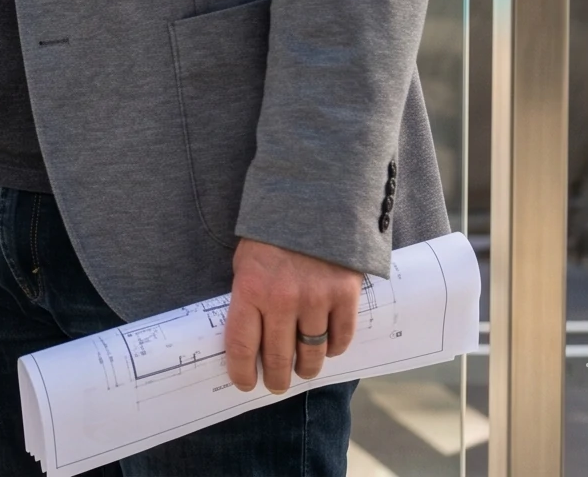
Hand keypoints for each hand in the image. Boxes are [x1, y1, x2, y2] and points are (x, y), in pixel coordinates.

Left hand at [224, 239, 360, 393]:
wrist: (313, 202)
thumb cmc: (271, 235)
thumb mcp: (245, 263)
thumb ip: (247, 299)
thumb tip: (249, 339)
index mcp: (250, 290)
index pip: (242, 345)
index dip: (242, 372)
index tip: (245, 384)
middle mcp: (282, 299)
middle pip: (279, 357)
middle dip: (276, 378)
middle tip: (276, 385)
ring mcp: (316, 299)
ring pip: (312, 353)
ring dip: (307, 368)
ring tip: (303, 371)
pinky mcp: (345, 295)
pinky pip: (340, 337)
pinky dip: (334, 348)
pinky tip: (327, 348)